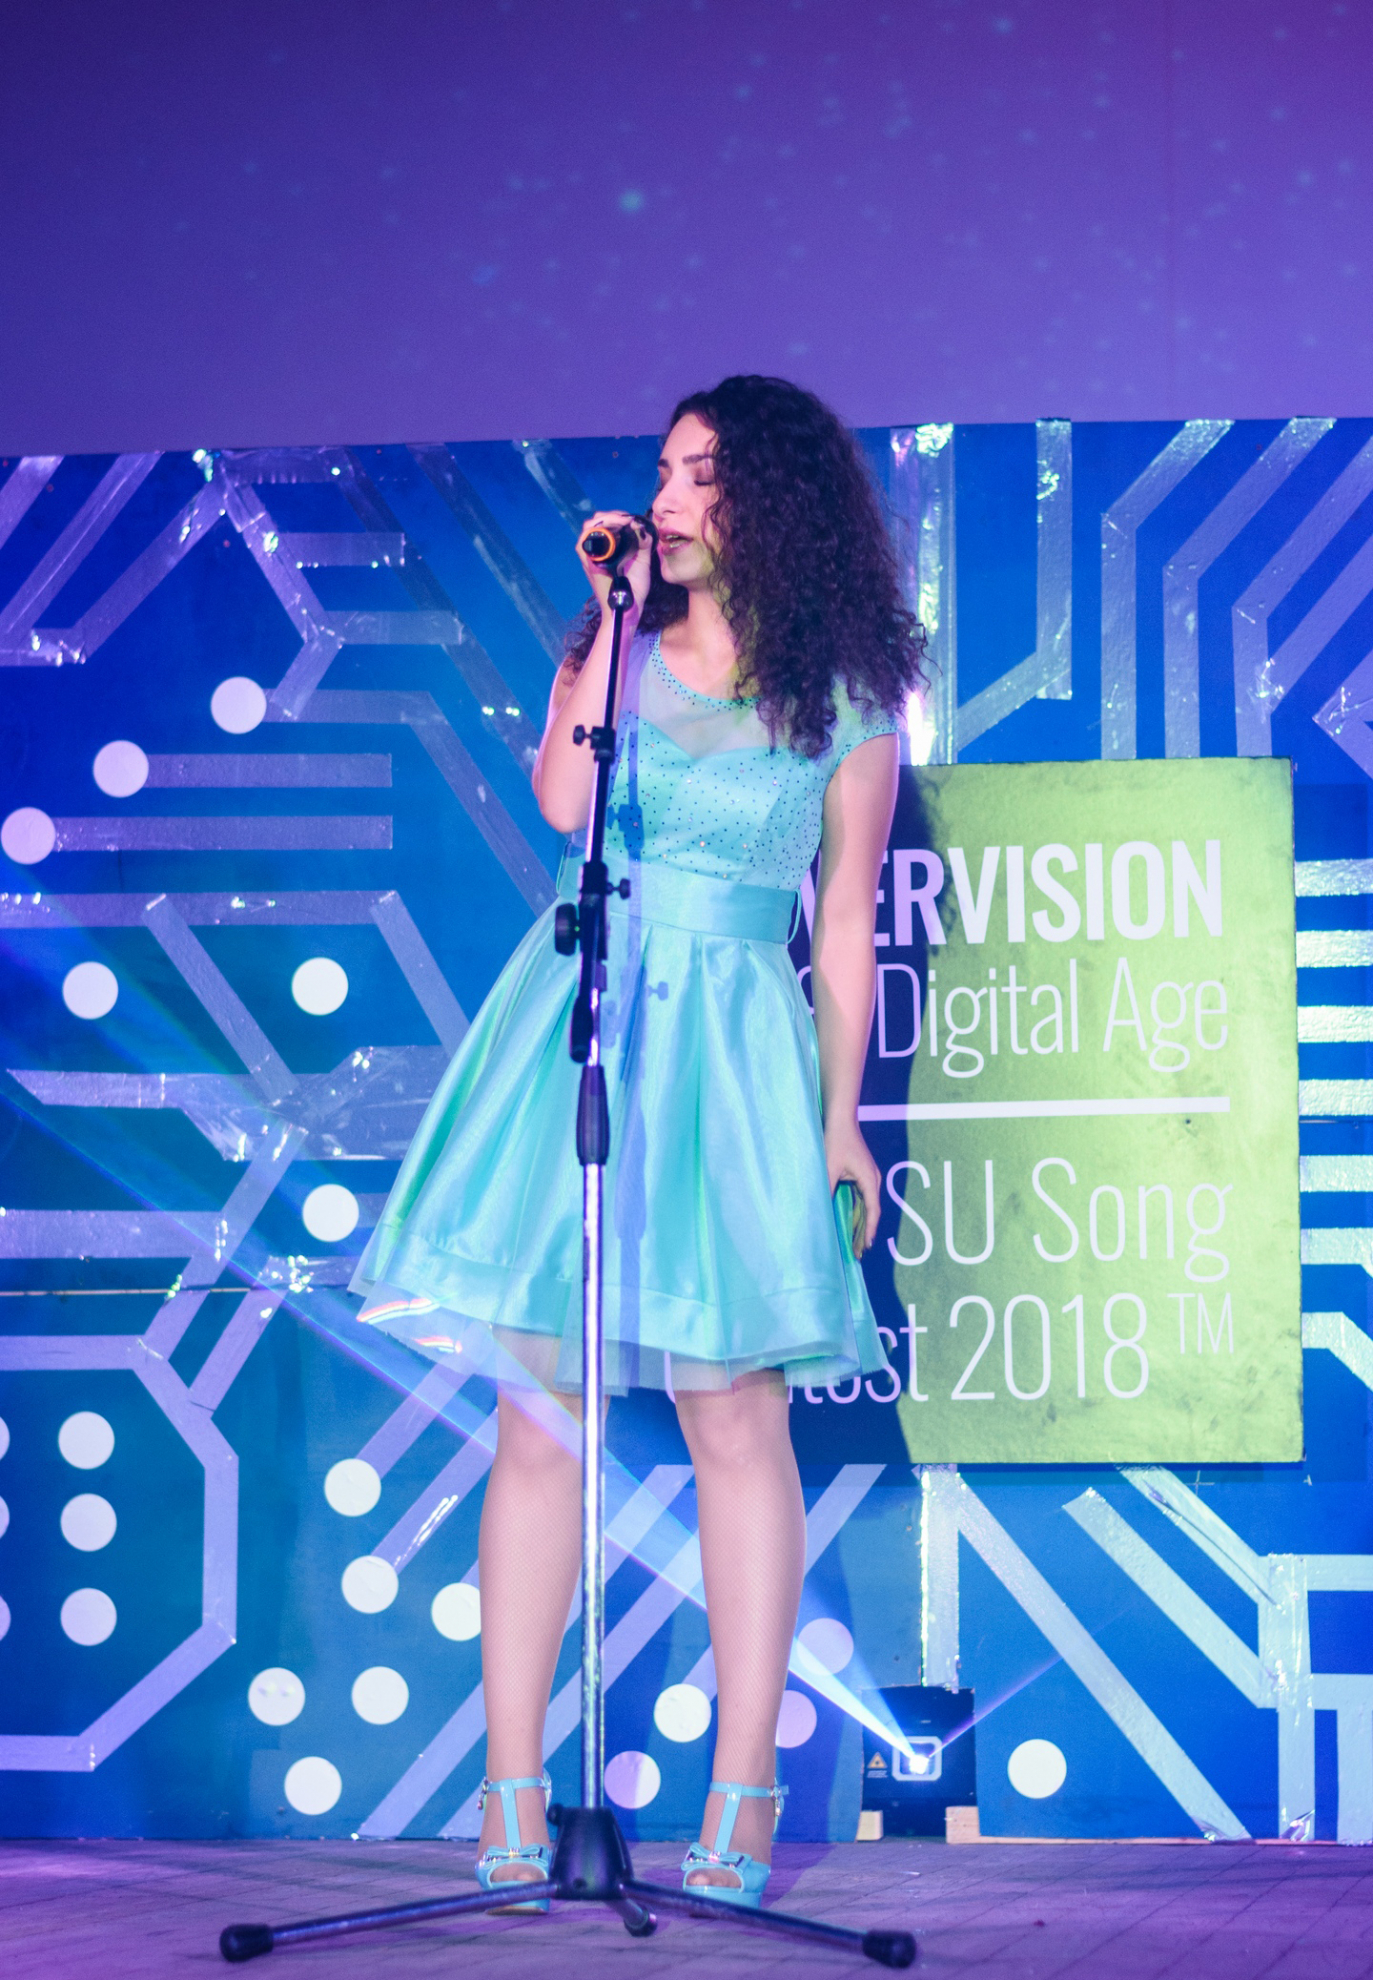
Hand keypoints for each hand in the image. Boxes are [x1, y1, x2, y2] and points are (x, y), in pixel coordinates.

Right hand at [576, 511, 653, 617]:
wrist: (629, 608)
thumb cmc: (634, 588)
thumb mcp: (642, 560)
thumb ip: (643, 543)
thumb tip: (641, 526)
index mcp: (609, 550)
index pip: (605, 524)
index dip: (615, 516)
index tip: (630, 519)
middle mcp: (597, 552)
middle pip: (594, 523)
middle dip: (611, 515)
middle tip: (626, 519)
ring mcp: (591, 558)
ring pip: (588, 528)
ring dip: (605, 520)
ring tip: (622, 521)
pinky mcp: (589, 565)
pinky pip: (583, 543)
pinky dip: (596, 532)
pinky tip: (614, 529)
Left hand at [825, 1120, 880, 1254]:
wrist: (840, 1118)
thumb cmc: (835, 1140)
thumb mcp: (828, 1167)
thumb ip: (826, 1189)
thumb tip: (820, 1210)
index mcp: (870, 1179)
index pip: (872, 1210)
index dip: (868, 1229)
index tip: (865, 1246)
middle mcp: (873, 1179)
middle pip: (871, 1211)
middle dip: (865, 1231)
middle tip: (859, 1252)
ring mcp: (868, 1176)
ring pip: (866, 1205)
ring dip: (861, 1222)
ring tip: (855, 1242)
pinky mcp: (861, 1173)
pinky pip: (862, 1197)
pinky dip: (857, 1211)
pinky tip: (850, 1222)